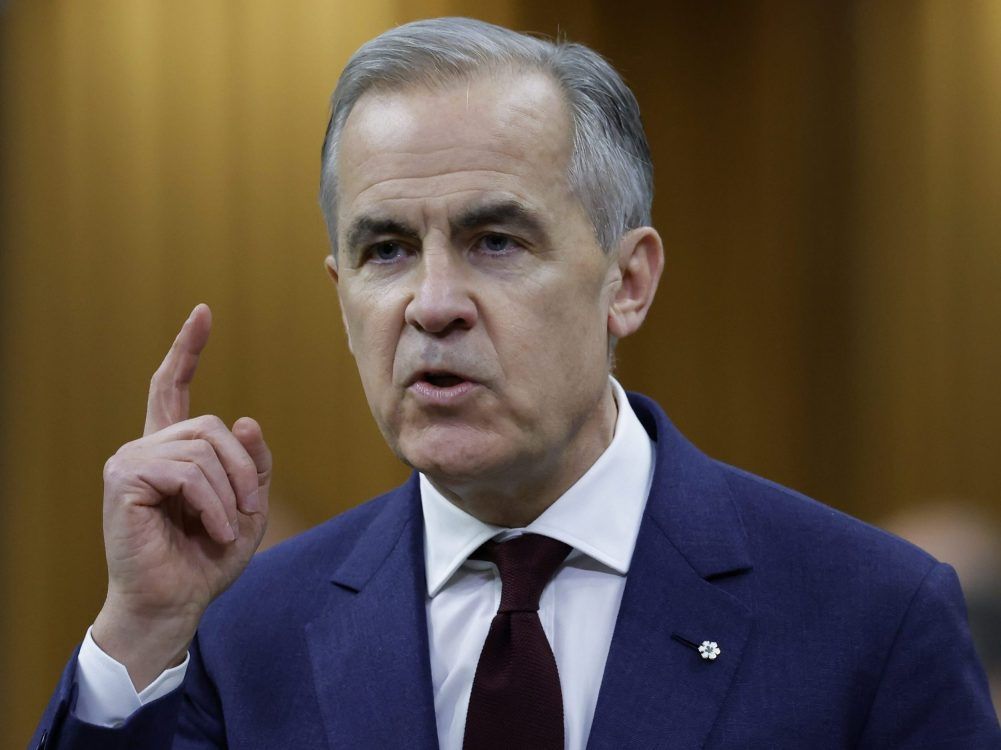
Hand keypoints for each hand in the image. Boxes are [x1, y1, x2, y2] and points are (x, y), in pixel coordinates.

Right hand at [92, 304, 270, 689]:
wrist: (174, 605)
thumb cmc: (205, 560)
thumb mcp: (246, 507)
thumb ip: (250, 464)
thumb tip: (245, 419)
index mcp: (170, 451)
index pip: (171, 388)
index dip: (187, 350)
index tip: (203, 313)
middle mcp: (145, 448)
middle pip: (209, 425)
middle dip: (242, 467)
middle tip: (249, 510)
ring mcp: (130, 461)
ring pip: (203, 448)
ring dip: (229, 493)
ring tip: (227, 527)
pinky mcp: (125, 481)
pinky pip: (188, 472)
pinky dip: (212, 504)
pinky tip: (214, 530)